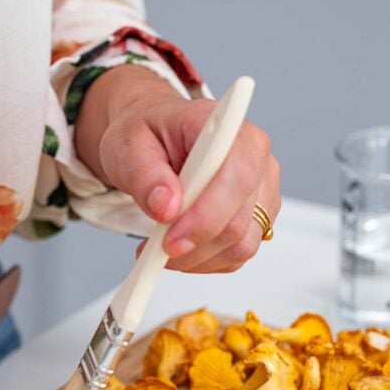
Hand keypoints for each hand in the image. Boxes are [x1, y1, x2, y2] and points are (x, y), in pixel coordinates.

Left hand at [75, 64, 280, 272]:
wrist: (157, 140)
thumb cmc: (148, 135)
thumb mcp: (129, 145)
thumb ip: (145, 175)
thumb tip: (166, 206)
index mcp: (228, 129)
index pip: (236, 177)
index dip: (206, 215)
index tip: (171, 240)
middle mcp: (255, 158)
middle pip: (239, 220)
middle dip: (193, 244)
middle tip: (154, 249)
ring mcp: (261, 189)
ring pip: (240, 244)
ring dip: (196, 257)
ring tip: (159, 247)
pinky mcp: (256, 217)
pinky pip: (237, 254)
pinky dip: (204, 261)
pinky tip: (179, 248)